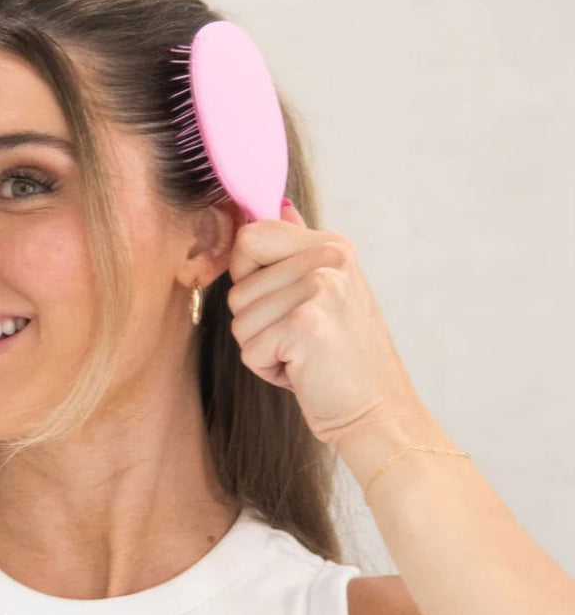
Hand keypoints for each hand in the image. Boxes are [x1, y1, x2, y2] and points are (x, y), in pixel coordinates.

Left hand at [226, 200, 422, 446]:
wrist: (376, 411)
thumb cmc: (341, 358)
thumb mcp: (324, 293)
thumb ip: (296, 248)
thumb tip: (278, 204)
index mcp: (331, 245)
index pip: (249, 236)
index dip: (248, 276)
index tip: (281, 302)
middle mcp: (329, 259)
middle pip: (237, 286)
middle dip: (255, 323)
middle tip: (299, 338)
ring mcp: (321, 289)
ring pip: (240, 321)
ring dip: (262, 348)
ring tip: (304, 355)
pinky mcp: (307, 325)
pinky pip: (250, 349)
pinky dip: (269, 369)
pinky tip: (304, 371)